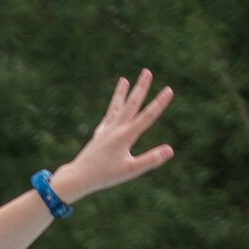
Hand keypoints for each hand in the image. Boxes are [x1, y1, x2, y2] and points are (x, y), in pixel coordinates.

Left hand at [47, 71, 173, 203]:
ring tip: (124, 79)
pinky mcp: (99, 135)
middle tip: (147, 71)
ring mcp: (106, 130)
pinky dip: (113, 109)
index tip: (169, 90)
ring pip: (116, 107)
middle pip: (131, 104)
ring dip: (121, 93)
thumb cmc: (105, 176)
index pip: (147, 117)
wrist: (78, 177)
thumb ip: (151, 159)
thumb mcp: (131, 170)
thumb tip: (170, 150)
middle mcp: (115, 129)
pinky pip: (108, 117)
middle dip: (141, 87)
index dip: (159, 103)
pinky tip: (115, 107)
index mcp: (125, 136)